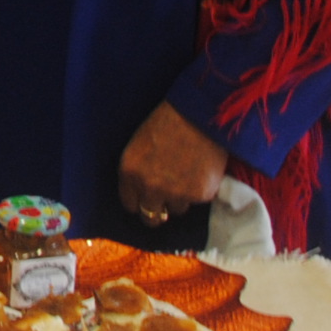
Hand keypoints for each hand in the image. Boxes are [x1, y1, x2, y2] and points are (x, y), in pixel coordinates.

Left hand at [118, 101, 227, 223]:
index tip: (145, 198)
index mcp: (129, 173)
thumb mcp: (138, 145)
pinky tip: (201, 171)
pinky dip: (199, 190)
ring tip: (187, 175)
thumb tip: (142, 193)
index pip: (130, 205)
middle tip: (165, 202)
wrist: (198, 113)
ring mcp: (176, 193)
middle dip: (156, 211)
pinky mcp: (200, 194)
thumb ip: (137, 172)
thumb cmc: (166, 122)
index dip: (139, 201)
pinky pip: (197, 201)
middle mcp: (150, 188)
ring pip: (176, 209)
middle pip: (150, 217)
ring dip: (180, 199)